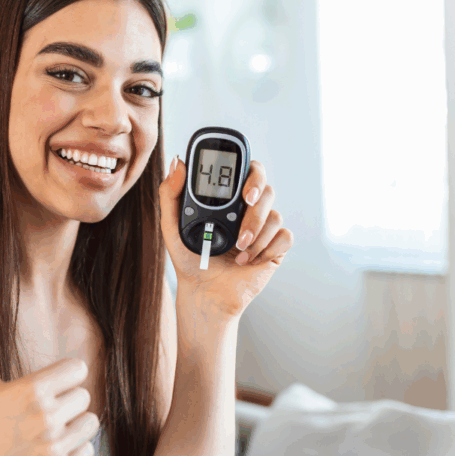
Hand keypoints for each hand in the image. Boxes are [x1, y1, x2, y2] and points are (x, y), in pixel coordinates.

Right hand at [0, 313, 98, 455]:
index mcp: (31, 391)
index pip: (77, 369)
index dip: (64, 375)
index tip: (51, 384)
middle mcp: (46, 419)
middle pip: (84, 396)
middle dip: (66, 401)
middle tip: (43, 411)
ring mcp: (54, 448)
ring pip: (90, 423)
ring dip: (73, 425)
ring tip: (48, 430)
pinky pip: (88, 450)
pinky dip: (74, 450)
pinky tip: (50, 449)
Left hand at [158, 155, 293, 317]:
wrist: (204, 292)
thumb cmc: (189, 259)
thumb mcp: (172, 225)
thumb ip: (170, 193)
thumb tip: (178, 163)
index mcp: (228, 199)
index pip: (247, 172)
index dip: (251, 172)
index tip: (243, 188)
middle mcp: (248, 210)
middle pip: (266, 188)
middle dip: (258, 197)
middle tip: (246, 204)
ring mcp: (263, 228)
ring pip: (275, 215)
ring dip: (256, 232)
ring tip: (238, 249)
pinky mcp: (274, 248)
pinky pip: (284, 237)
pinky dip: (267, 249)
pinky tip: (248, 260)